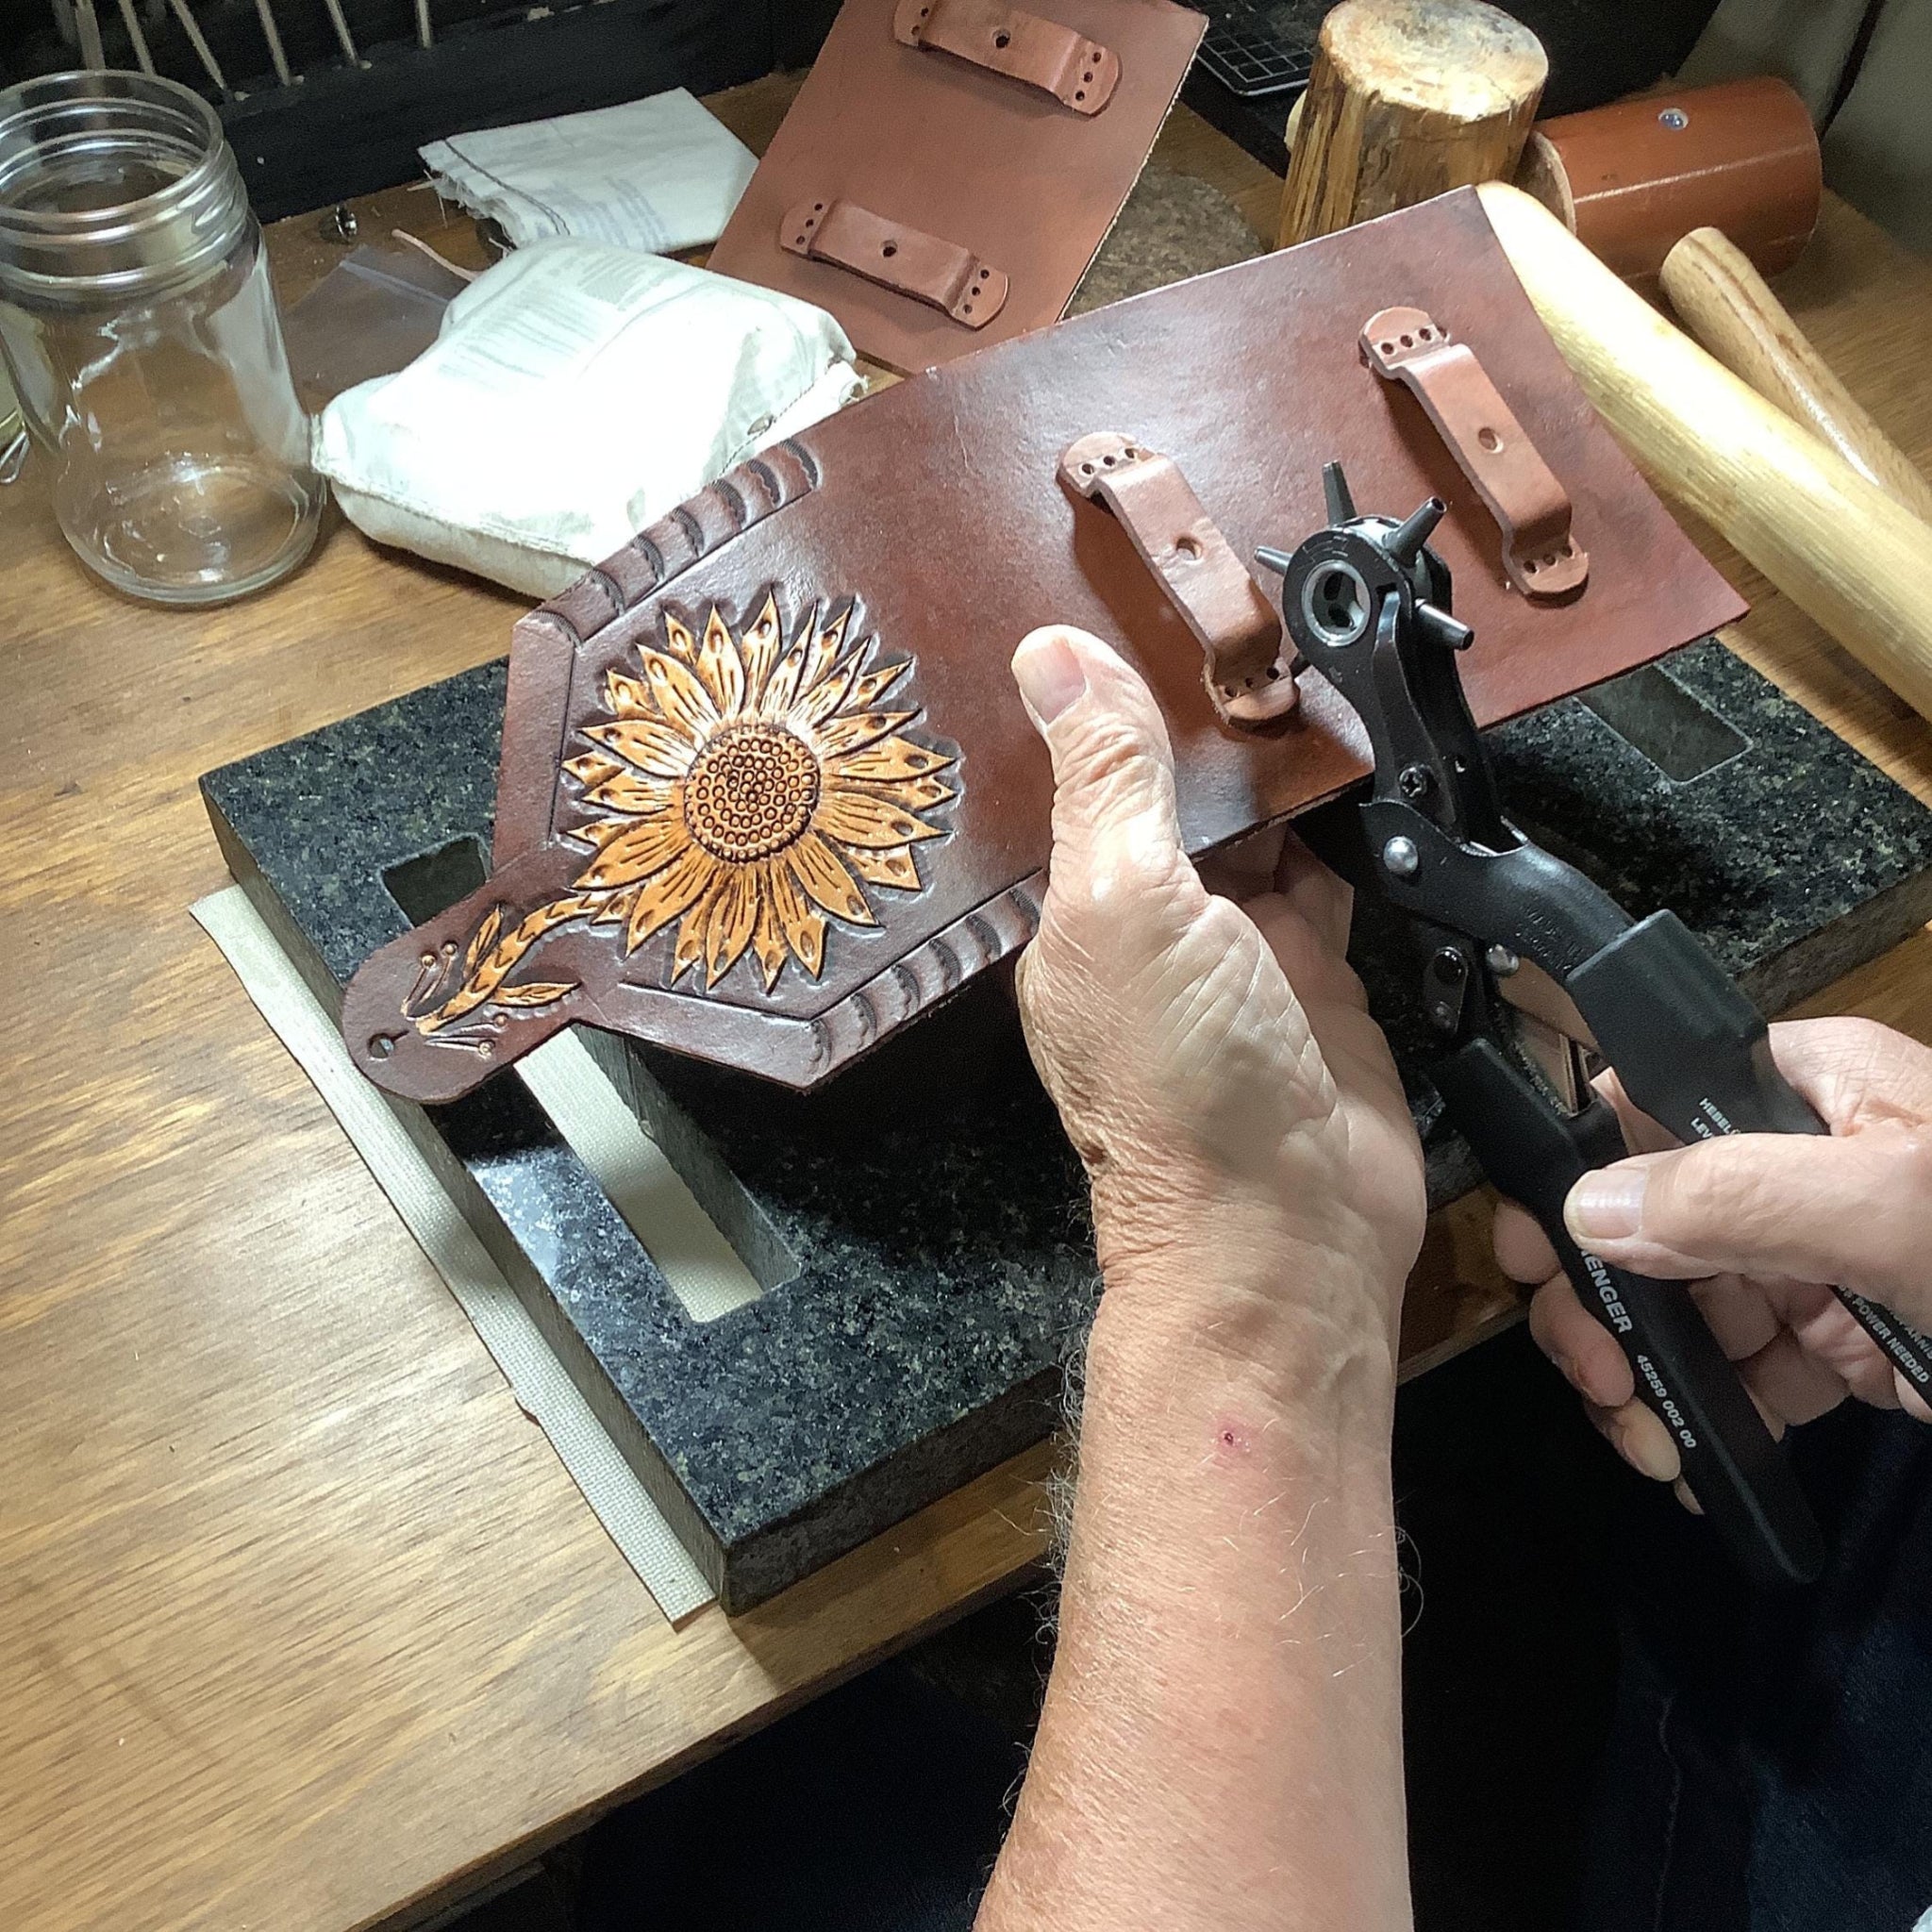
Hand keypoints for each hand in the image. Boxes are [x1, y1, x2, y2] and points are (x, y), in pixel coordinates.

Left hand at [1009, 624, 1425, 1362]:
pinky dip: (1355, 828)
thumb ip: (1106, 780)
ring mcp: (1241, 954)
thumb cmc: (1178, 1086)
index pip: (1092, 780)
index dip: (1123, 703)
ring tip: (1319, 668)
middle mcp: (1153, 927)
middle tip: (1262, 624)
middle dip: (1215, 725)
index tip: (1163, 610)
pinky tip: (1370, 765)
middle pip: (1183, 798)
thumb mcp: (1123, 903)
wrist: (1284, 1230)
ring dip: (1288, 770)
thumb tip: (1047, 654)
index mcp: (1078, 910)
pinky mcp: (1322, 977)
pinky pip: (1337, 877)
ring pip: (1265, 829)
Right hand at [1494, 1016, 1931, 1493]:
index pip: (1647, 1095)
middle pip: (1646, 1211)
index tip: (1537, 1253)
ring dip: (1640, 1368)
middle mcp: (1801, 1164)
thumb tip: (1590, 1207)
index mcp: (1808, 1090)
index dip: (1574, 1165)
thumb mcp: (1903, 1211)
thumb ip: (1743, 1197)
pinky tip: (1688, 1460)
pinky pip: (1744, 1368)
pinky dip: (1705, 1414)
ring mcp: (1821, 1258)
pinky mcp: (1849, 1343)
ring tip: (1640, 1440)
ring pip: (1681, 1297)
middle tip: (1591, 1373)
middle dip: (1599, 1294)